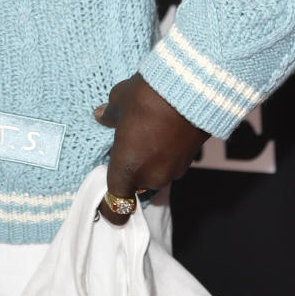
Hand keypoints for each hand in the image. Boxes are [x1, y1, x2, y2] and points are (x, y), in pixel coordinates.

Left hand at [93, 73, 208, 225]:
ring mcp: (173, 171)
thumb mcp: (120, 100)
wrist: (193, 89)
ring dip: (149, 160)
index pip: (116, 199)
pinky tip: (164, 131)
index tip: (106, 206)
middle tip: (126, 143)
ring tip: (148, 132)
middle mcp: (150, 176)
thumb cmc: (148, 96)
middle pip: (135, 182)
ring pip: (154, 172)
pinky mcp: (191, 161)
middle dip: (130, 168)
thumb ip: (109, 115)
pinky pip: (170, 163)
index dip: (110, 205)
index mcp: (127, 168)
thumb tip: (102, 117)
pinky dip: (165, 153)